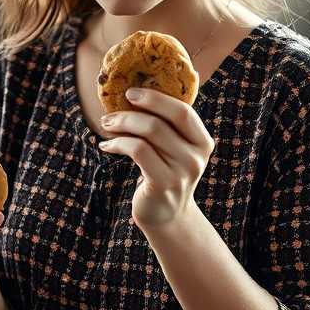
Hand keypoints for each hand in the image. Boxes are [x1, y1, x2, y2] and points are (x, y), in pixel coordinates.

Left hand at [98, 88, 215, 228]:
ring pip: (148, 134)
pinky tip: (106, 145)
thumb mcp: (173, 150)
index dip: (156, 98)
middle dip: (131, 112)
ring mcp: (182, 172)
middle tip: (110, 112)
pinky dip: (118, 144)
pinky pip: (138, 151)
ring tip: (106, 126)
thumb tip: (133, 95)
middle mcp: (197, 156)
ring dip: (121, 125)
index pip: (183, 111)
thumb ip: (165, 127)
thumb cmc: (164, 174)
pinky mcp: (163, 184)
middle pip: (162, 121)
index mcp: (202, 142)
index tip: (130, 93)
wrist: (166, 216)